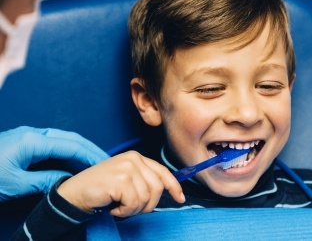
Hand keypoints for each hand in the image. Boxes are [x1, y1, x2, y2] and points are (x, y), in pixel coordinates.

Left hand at [0, 126, 108, 201]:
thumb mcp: (15, 184)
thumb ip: (45, 181)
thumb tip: (68, 182)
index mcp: (32, 140)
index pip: (71, 146)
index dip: (91, 155)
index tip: (106, 165)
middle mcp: (32, 134)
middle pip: (70, 138)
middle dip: (90, 150)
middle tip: (107, 163)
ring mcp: (28, 137)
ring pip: (63, 140)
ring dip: (80, 151)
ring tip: (95, 164)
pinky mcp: (23, 143)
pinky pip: (53, 145)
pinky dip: (67, 154)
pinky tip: (73, 164)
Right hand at [57, 150, 184, 216]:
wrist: (74, 193)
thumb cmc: (101, 190)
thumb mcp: (126, 180)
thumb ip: (144, 181)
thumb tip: (168, 191)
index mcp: (137, 157)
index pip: (162, 172)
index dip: (174, 186)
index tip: (180, 198)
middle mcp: (134, 159)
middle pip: (157, 188)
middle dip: (147, 205)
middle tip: (129, 208)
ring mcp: (127, 167)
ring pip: (146, 198)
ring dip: (133, 209)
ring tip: (119, 205)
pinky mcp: (121, 179)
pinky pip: (134, 203)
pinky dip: (124, 211)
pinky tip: (113, 206)